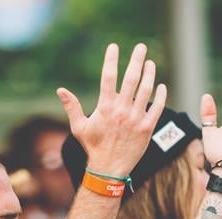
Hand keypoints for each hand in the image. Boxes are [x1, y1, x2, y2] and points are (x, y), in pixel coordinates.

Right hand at [57, 42, 166, 174]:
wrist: (109, 170)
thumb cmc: (93, 147)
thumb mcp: (79, 127)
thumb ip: (72, 107)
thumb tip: (60, 90)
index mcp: (105, 108)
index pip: (108, 77)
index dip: (111, 60)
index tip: (114, 46)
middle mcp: (122, 111)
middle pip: (131, 79)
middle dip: (137, 60)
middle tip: (141, 47)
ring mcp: (136, 119)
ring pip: (146, 90)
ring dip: (149, 74)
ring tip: (150, 63)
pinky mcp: (147, 128)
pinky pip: (158, 108)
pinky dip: (161, 95)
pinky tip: (161, 85)